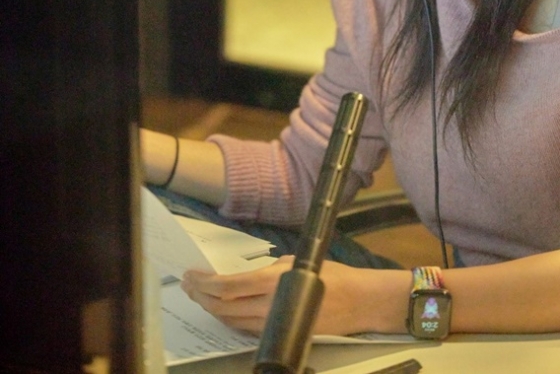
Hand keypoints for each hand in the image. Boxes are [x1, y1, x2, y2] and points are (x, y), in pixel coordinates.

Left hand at [181, 257, 406, 335]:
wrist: (358, 303)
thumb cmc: (330, 276)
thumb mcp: (295, 261)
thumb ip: (268, 269)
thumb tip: (245, 276)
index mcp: (272, 283)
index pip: (227, 286)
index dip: (204, 283)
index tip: (190, 274)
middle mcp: (269, 307)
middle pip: (223, 307)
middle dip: (200, 296)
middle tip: (187, 284)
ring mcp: (273, 325)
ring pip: (230, 321)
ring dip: (211, 308)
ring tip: (198, 295)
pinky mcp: (279, 335)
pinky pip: (244, 329)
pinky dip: (228, 318)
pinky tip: (222, 309)